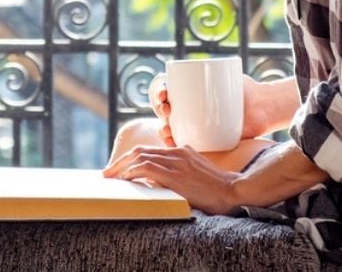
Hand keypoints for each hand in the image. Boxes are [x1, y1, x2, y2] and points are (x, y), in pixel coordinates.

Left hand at [102, 145, 240, 214]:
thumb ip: (181, 170)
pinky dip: (133, 172)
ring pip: (140, 157)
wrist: (233, 190)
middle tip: (107, 173)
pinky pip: (147, 168)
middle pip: (140, 151)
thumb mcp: (197, 172)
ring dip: (121, 167)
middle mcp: (177, 153)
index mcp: (181, 151)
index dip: (131, 158)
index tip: (120, 169)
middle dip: (120, 162)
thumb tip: (161, 180)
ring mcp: (176, 162)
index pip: (149, 150)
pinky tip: (126, 180)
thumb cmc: (217, 188)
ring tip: (111, 178)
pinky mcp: (175, 174)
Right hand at [148, 73, 271, 146]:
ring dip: (163, 129)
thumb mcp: (231, 75)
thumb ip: (222, 72)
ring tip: (166, 130)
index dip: (160, 91)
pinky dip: (174, 145)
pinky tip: (172, 145)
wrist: (262, 108)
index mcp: (189, 91)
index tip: (164, 92)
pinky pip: (184, 144)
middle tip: (166, 109)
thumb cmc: (245, 88)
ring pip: (170, 127)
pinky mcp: (202, 141)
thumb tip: (216, 68)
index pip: (168, 89)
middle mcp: (188, 108)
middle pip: (165, 108)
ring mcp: (193, 125)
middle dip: (159, 108)